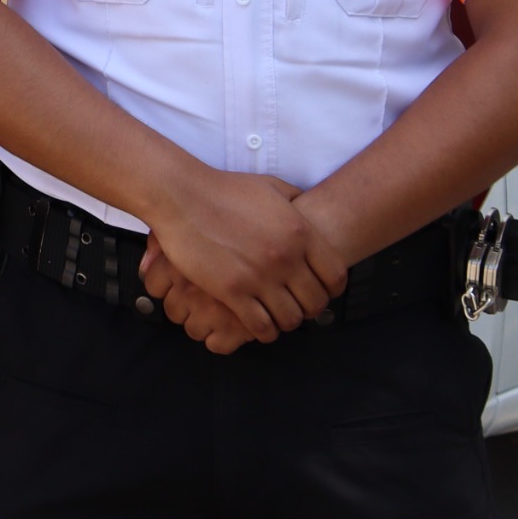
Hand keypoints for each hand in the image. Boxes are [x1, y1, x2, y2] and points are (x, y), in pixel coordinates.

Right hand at [142, 171, 347, 344]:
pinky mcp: (232, 291)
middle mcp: (285, 257)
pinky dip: (264, 331)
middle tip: (296, 306)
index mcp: (300, 232)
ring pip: (290, 319)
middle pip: (315, 302)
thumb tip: (310, 206)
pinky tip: (258, 324)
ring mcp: (259, 276)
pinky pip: (261, 326)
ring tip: (276, 316)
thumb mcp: (270, 187)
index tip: (320, 291)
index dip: (331, 290)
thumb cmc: (223, 189)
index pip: (336, 277)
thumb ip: (296, 199)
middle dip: (309, 308)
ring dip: (286, 321)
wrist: (181, 196)